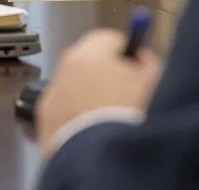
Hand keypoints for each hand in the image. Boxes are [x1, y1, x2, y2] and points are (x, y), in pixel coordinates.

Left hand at [36, 28, 162, 157]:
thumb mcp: (154, 84)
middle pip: (88, 63)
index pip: (108, 39)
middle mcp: (62, 71)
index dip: (127, 53)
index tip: (137, 66)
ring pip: (74, 89)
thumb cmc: (129, 119)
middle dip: (107, 75)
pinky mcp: (44, 123)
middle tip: (128, 95)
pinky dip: (77, 119)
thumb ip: (149, 65)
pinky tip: (96, 132)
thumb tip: (142, 59)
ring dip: (90, 98)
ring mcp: (51, 97)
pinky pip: (64, 114)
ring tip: (112, 119)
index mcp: (87, 55)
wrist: (102, 160)